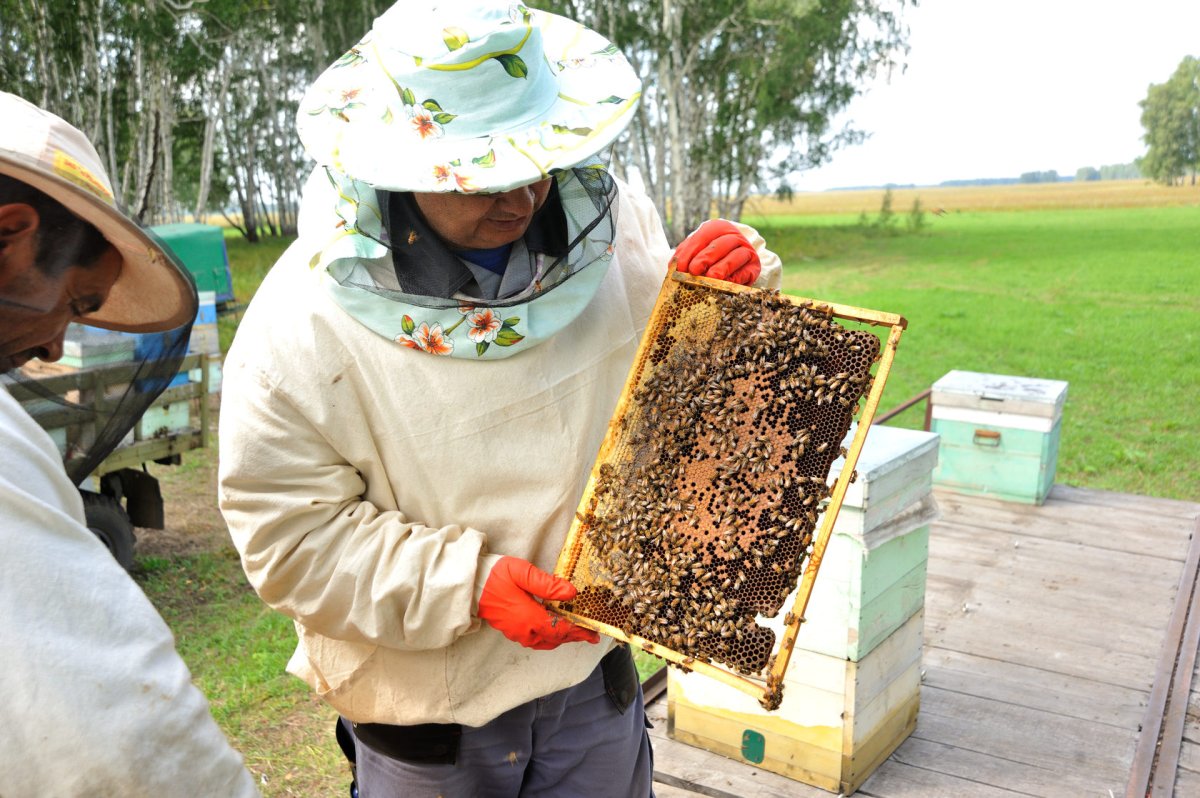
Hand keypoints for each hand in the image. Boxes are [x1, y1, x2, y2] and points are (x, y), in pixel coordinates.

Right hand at [478, 557, 599, 649]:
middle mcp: (524, 630)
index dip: (579, 631)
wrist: (468, 584)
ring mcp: (516, 632)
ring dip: (561, 637)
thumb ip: (547, 584)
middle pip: (556, 638)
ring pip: (545, 641)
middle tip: (590, 634)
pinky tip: (551, 629)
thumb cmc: (493, 575)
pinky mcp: (511, 630)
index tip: (594, 633)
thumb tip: (571, 592)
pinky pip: (535, 640)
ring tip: (574, 631)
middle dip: (574, 636)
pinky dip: (548, 638)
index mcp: (529, 617)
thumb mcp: (521, 572)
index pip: (561, 629)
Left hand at [671, 219, 760, 285]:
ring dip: (722, 267)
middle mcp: (734, 236)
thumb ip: (685, 256)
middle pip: (721, 244)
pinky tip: (724, 284)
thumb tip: (674, 266)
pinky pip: (745, 272)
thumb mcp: (696, 252)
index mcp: (718, 228)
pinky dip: (735, 278)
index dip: (691, 250)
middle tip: (694, 270)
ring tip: (710, 277)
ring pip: (736, 256)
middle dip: (706, 257)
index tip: (681, 266)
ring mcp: (747, 251)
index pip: (704, 235)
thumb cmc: (710, 259)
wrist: (735, 266)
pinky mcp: (754, 267)